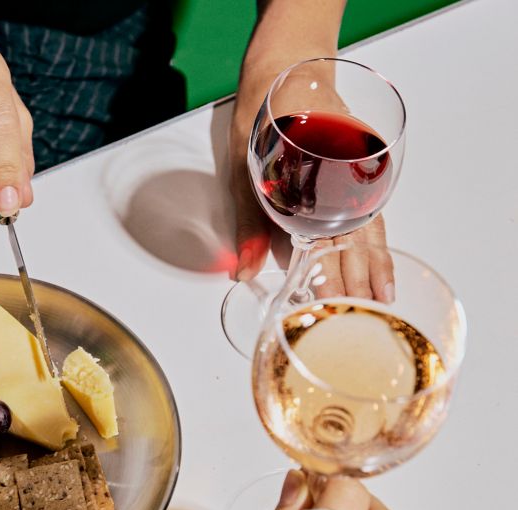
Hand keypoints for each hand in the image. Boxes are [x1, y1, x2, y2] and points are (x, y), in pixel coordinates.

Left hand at [229, 62, 394, 301]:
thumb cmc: (264, 118)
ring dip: (374, 266)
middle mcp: (348, 181)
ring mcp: (355, 178)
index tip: (337, 305)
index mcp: (326, 179)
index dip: (338, 275)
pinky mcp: (354, 177)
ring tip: (380, 302)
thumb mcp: (246, 171)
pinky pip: (367, 215)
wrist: (285, 74)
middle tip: (362, 319)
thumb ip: (250, 224)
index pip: (337, 239)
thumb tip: (245, 272)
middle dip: (358, 280)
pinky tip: (375, 266)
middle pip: (358, 240)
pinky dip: (372, 244)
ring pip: (369, 230)